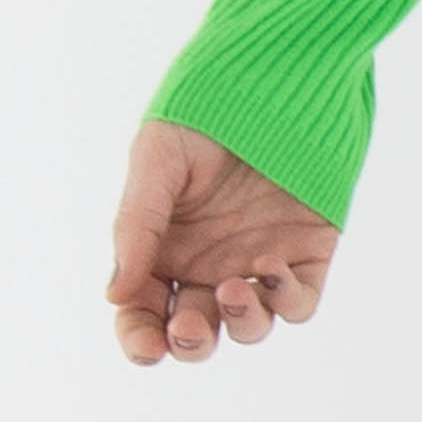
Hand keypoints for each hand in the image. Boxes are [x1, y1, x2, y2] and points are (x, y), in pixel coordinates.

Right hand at [107, 120, 339, 364]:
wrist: (275, 74)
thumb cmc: (205, 113)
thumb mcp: (158, 159)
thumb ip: (136, 224)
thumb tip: (114, 294)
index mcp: (165, 250)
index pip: (145, 314)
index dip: (141, 339)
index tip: (147, 346)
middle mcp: (211, 263)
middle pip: (197, 331)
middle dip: (190, 342)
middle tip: (189, 326)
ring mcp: (259, 259)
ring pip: (249, 323)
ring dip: (241, 322)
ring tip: (233, 289)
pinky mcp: (308, 249)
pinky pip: (300, 298)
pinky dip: (287, 298)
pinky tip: (271, 267)